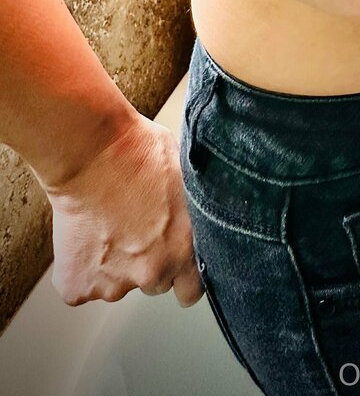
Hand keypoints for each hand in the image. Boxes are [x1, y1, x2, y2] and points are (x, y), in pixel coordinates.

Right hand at [44, 114, 204, 307]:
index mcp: (186, 249)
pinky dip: (79, 268)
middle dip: (148, 262)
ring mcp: (114, 283)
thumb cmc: (140, 152)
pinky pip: (80, 285)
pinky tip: (84, 233)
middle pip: (155, 283)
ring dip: (114, 264)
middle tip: (135, 228)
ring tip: (107, 224)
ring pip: (117, 285)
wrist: (92, 151)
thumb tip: (200, 214)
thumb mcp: (187, 178)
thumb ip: (193, 212)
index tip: (174, 259)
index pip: (192, 289)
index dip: (182, 274)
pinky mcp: (78, 286)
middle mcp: (153, 272)